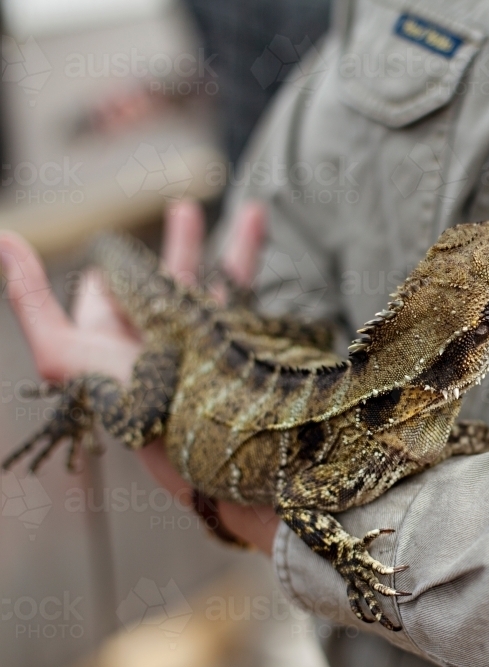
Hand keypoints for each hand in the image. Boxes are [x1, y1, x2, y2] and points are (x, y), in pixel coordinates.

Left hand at [0, 199, 279, 552]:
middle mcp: (156, 335)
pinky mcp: (235, 334)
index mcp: (113, 339)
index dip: (106, 273)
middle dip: (172, 244)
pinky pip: (241, 284)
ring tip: (230, 210)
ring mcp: (199, 335)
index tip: (109, 246)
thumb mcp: (61, 350)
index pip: (103, 295)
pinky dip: (248, 247)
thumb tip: (3, 238)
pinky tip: (258, 222)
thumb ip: (29, 297)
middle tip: (183, 209)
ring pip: (204, 275)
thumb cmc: (126, 400)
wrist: (198, 437)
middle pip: (159, 280)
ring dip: (212, 241)